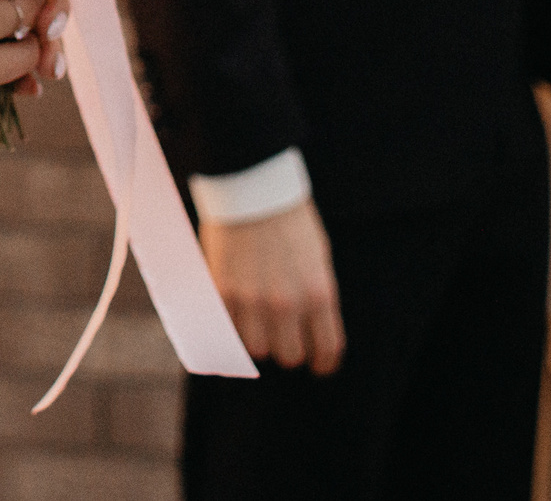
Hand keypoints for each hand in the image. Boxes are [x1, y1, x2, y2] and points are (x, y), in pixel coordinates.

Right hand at [202, 197, 344, 374]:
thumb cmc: (289, 218)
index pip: (327, 349)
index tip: (318, 365)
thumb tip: (310, 329)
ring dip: (258, 340)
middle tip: (283, 336)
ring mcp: (252, 300)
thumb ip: (315, 295)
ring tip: (256, 322)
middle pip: (290, 356)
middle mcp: (288, 303)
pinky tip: (236, 314)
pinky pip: (228, 332)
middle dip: (288, 349)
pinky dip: (232, 328)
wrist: (252, 185)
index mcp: (318, 292)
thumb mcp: (317, 256)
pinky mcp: (224, 292)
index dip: (323, 364)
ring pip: (257, 350)